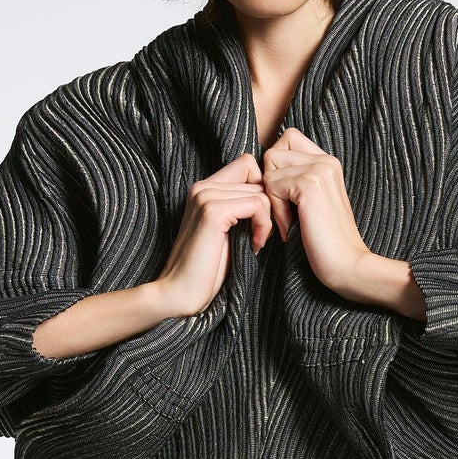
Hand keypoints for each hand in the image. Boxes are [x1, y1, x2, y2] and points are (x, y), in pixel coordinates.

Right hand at [155, 153, 274, 316]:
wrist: (179, 293)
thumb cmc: (208, 269)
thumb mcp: (231, 232)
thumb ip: (244, 209)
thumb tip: (277, 198)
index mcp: (205, 188)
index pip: (248, 165)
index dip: (264, 190)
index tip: (264, 220)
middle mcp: (203, 186)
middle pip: (258, 176)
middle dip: (270, 207)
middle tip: (264, 236)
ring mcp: (206, 196)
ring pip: (261, 191)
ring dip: (268, 219)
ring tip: (256, 242)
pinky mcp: (212, 212)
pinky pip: (257, 204)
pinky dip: (263, 225)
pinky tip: (254, 245)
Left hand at [260, 127, 368, 292]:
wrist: (347, 264)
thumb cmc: (326, 241)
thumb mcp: (312, 203)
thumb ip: (296, 180)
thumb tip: (265, 168)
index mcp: (327, 162)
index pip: (287, 140)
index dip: (277, 168)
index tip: (287, 199)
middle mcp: (325, 160)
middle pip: (273, 153)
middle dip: (271, 184)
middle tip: (287, 213)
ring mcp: (319, 169)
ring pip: (269, 170)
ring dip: (273, 200)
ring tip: (290, 222)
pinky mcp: (309, 184)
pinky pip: (271, 187)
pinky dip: (276, 212)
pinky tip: (290, 228)